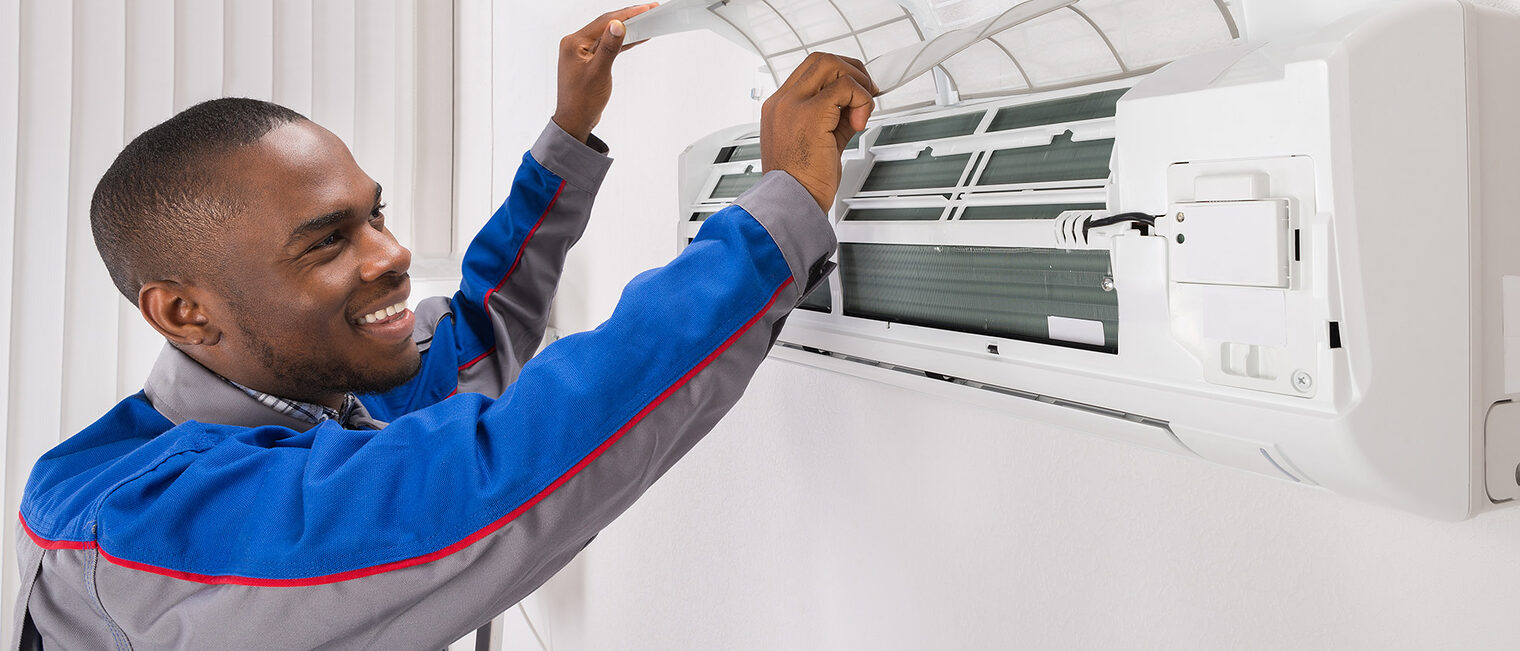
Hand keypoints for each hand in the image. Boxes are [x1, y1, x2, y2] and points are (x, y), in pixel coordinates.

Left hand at [553, 3, 658, 143]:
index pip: (604, 22)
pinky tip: (635, 38)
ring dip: (627, 29)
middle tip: (649, 11)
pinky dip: (622, 43)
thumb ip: (609, 48)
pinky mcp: (589, 60)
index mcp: (573, 43)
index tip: (645, 9)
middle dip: (629, 17)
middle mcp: (576, 44)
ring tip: (646, 22)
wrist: (575, 121)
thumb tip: (618, 25)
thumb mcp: (598, 73)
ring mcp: (582, 52)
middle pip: (606, 24)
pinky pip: (608, 46)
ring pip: (608, 34)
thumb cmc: (581, 102)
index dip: (627, 14)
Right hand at [761, 53, 879, 211]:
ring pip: (831, 65)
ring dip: (857, 83)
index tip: (856, 92)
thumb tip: (857, 105)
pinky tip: (859, 121)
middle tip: (867, 92)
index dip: (839, 76)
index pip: (811, 73)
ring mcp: (793, 105)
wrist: (791, 203)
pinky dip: (860, 99)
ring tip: (863, 109)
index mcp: (780, 108)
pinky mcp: (810, 114)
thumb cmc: (801, 183)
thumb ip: (835, 119)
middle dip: (851, 71)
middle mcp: (782, 102)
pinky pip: (844, 87)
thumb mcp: (819, 142)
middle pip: (820, 60)